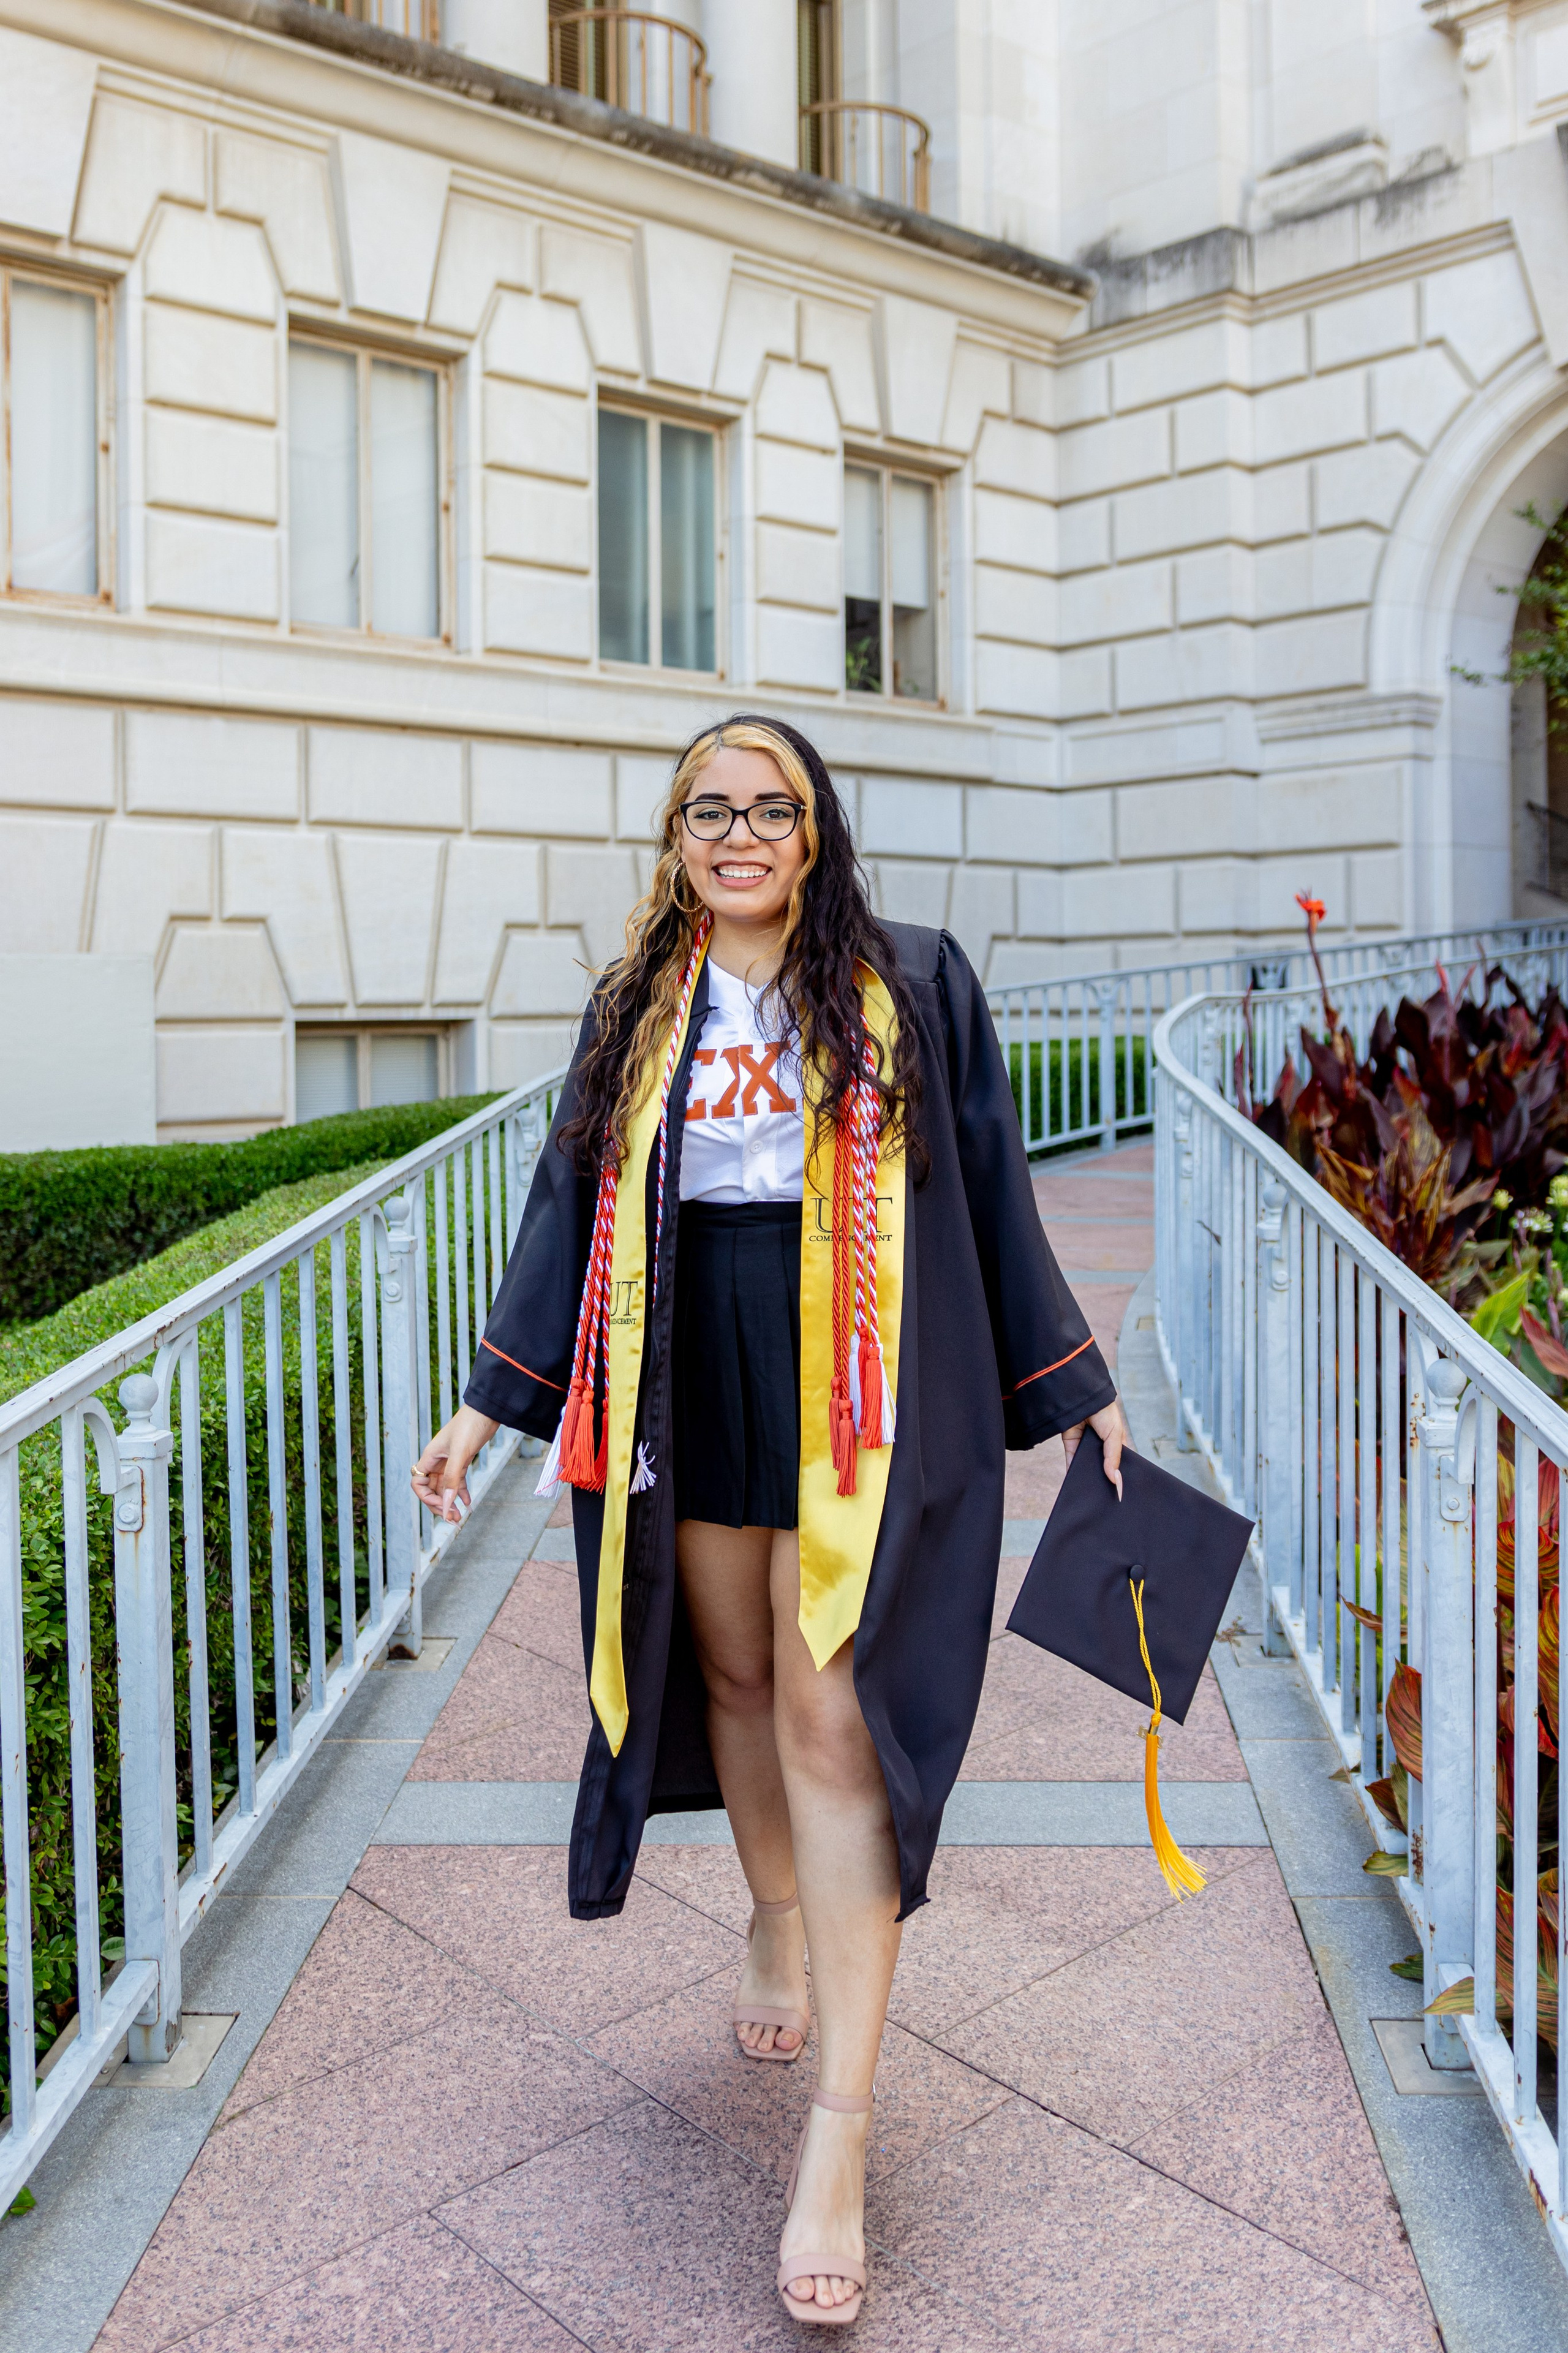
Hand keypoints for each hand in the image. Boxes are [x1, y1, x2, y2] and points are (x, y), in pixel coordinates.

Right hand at [413, 1405, 498, 1523]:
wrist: (487, 1411)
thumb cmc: (471, 1425)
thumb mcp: (460, 1453)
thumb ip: (452, 1478)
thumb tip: (445, 1503)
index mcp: (430, 1457)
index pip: (418, 1483)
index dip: (426, 1498)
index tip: (442, 1506)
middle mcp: (437, 1461)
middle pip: (431, 1489)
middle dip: (440, 1505)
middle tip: (453, 1519)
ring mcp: (449, 1461)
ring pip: (445, 1487)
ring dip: (450, 1502)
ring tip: (460, 1516)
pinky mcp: (462, 1460)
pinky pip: (457, 1481)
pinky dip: (461, 1493)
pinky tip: (468, 1503)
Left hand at [1062, 1398, 1129, 1499]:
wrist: (1083, 1396)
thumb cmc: (1105, 1412)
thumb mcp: (1115, 1435)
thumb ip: (1114, 1458)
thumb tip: (1115, 1480)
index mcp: (1116, 1443)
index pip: (1119, 1464)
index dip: (1120, 1476)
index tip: (1121, 1494)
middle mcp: (1101, 1447)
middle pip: (1102, 1468)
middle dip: (1103, 1480)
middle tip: (1106, 1498)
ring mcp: (1086, 1448)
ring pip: (1087, 1467)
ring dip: (1088, 1478)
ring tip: (1092, 1496)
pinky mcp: (1071, 1446)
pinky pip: (1072, 1463)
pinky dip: (1074, 1473)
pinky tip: (1077, 1486)